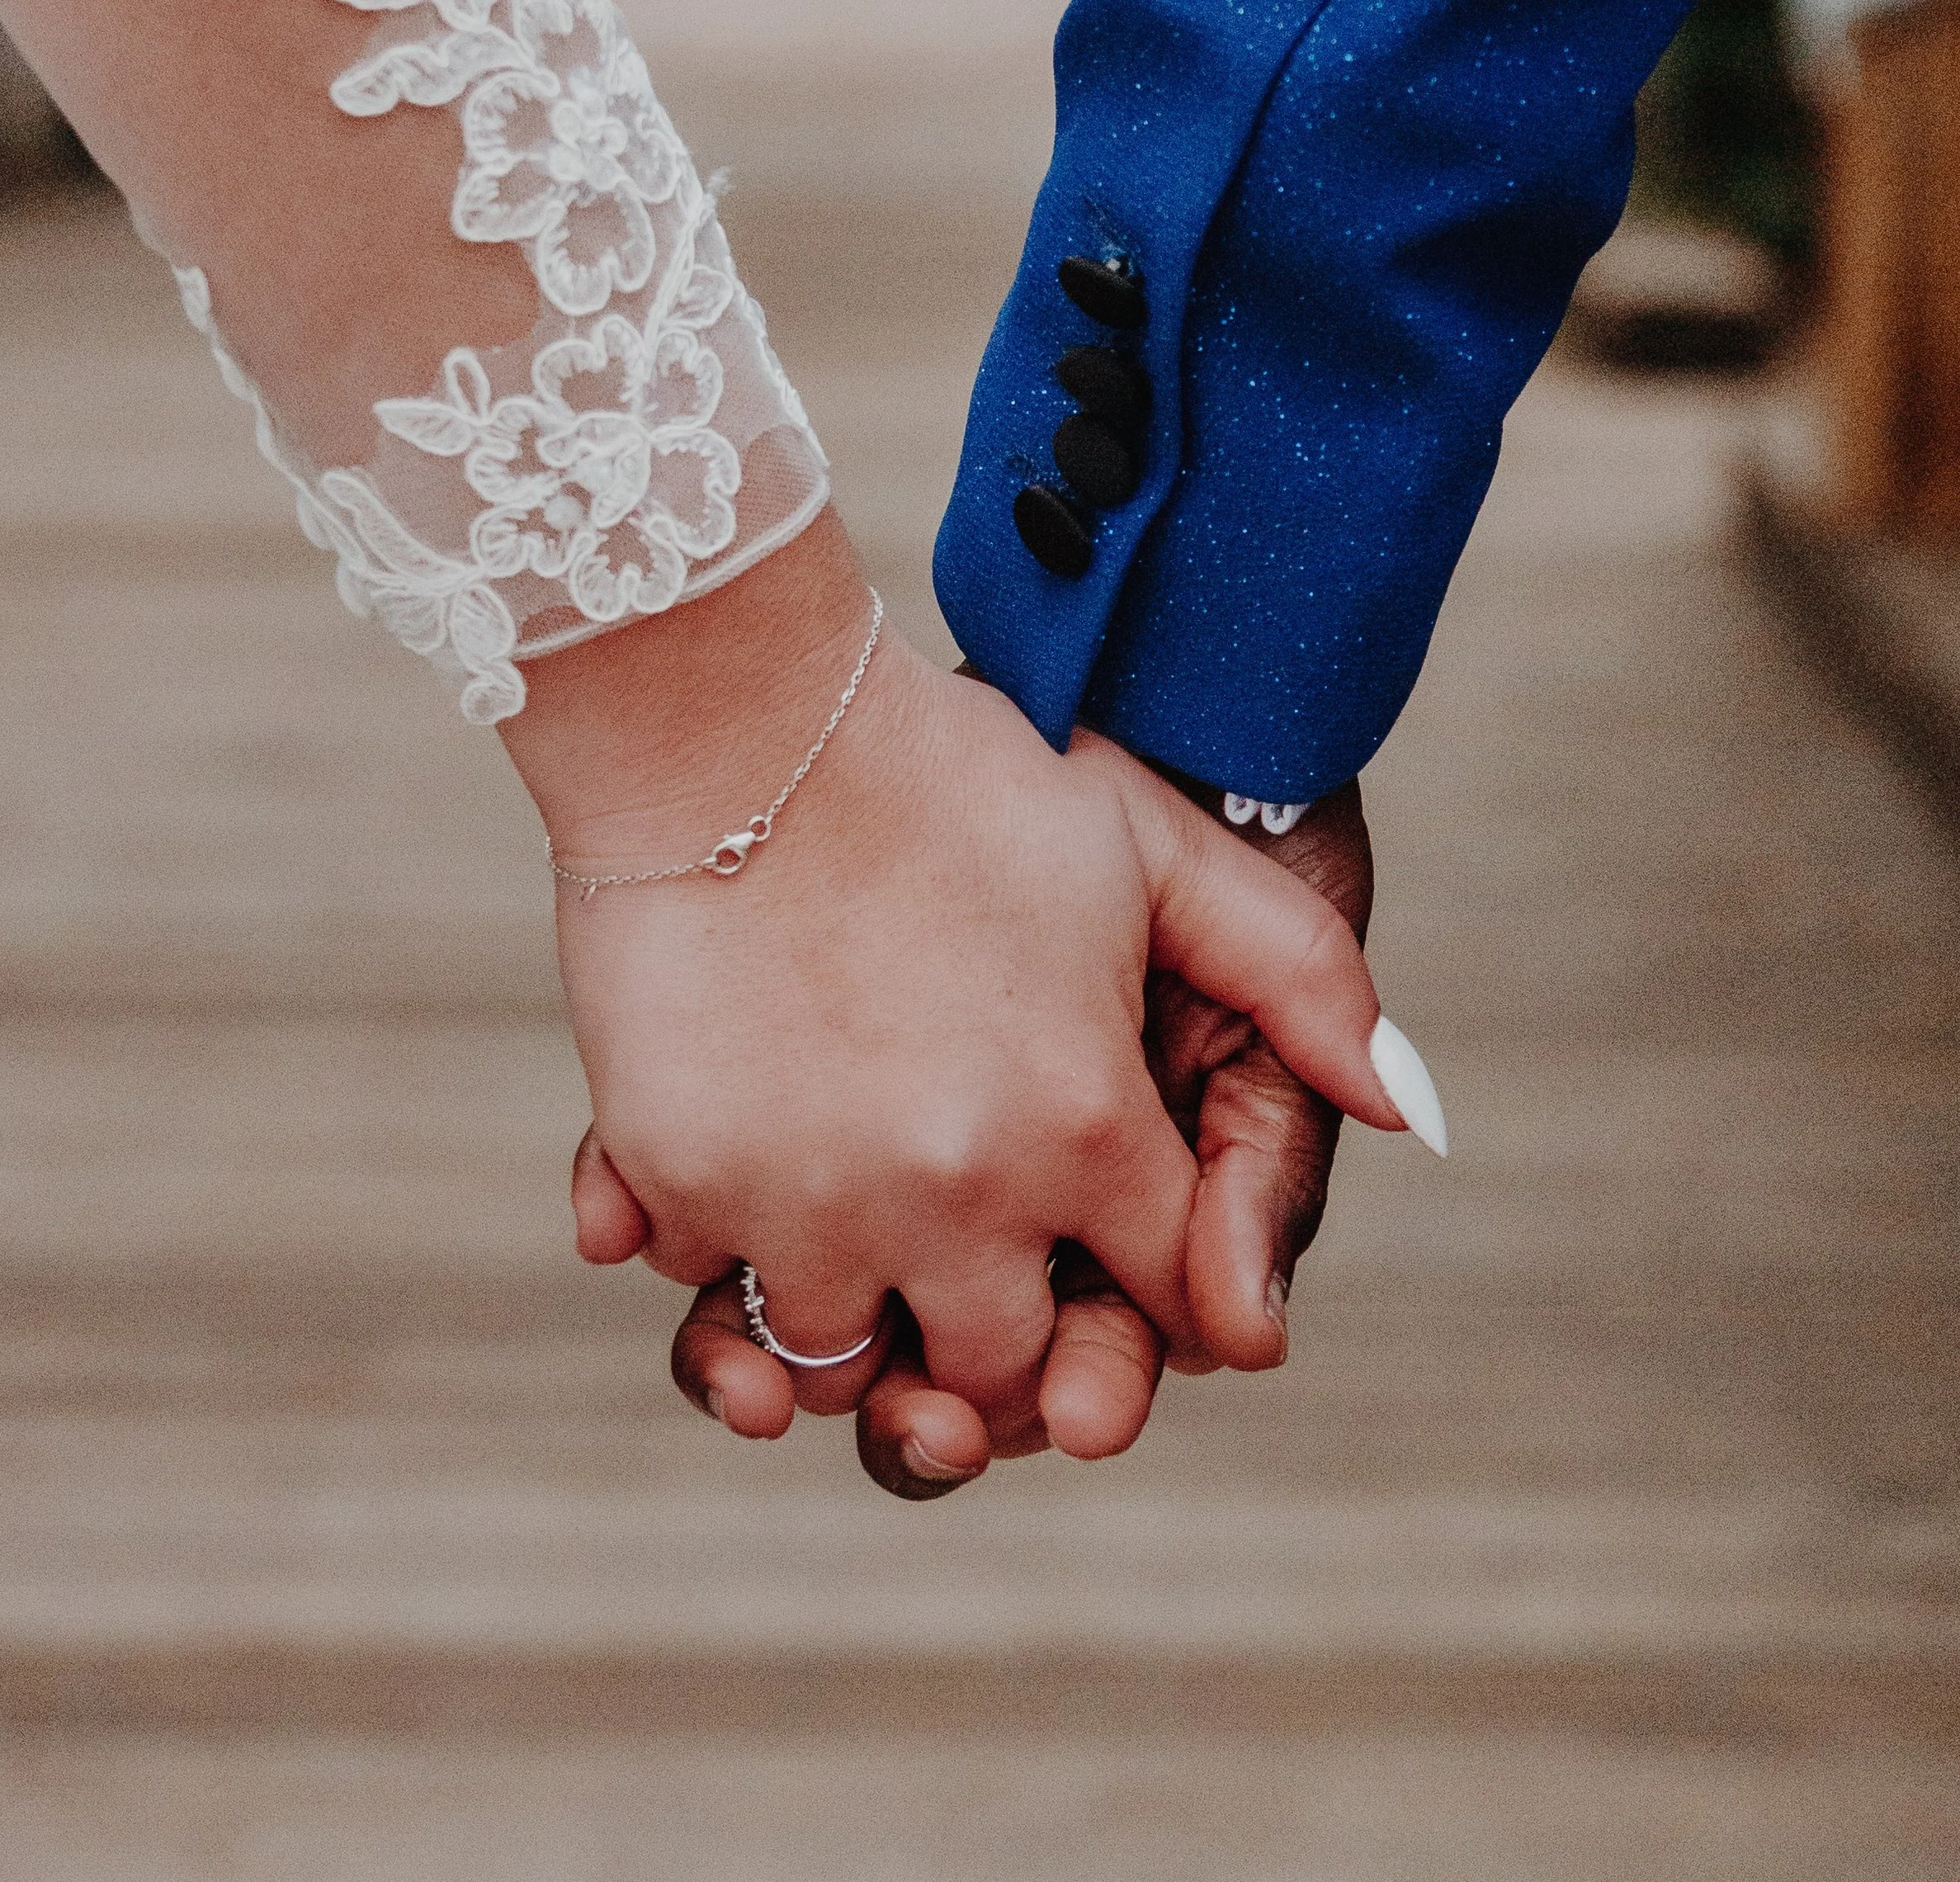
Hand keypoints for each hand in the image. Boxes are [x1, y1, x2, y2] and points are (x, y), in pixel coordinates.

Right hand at [510, 511, 1409, 1440]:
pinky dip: (720, 1260)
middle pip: (995, 1375)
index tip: (1104, 1263)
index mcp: (1087, 1133)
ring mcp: (808, 1206)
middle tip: (965, 1277)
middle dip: (996, 1350)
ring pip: (838, 1367)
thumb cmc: (951, 770)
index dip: (1145, 1300)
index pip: (1162, 1306)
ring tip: (845, 1232)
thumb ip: (1303, 976)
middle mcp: (958, 1203)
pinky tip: (729, 1181)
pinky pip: (708, 1292)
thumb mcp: (1154, 845)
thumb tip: (1409, 1110)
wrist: (737, 712)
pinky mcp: (679, 1185)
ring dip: (849, 1322)